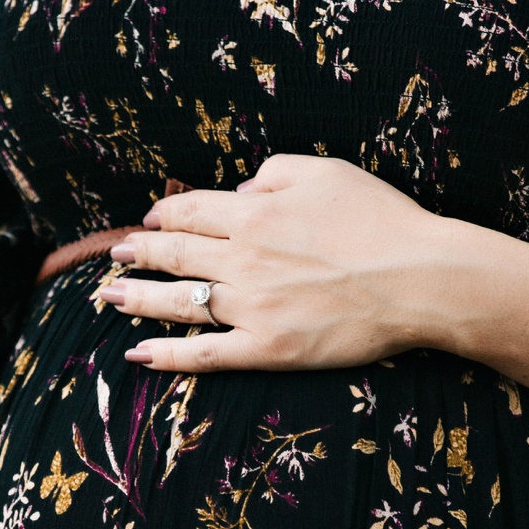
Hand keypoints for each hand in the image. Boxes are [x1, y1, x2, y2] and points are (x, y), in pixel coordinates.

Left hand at [96, 153, 468, 372]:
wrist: (420, 277)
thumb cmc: (382, 220)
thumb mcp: (327, 172)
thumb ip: (275, 174)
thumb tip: (242, 191)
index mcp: (255, 213)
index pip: (191, 210)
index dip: (165, 214)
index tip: (151, 219)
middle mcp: (243, 259)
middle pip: (175, 253)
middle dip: (138, 253)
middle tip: (116, 256)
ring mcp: (252, 307)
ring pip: (179, 302)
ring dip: (138, 298)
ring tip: (108, 298)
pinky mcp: (269, 349)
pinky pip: (207, 355)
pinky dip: (169, 356)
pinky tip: (140, 355)